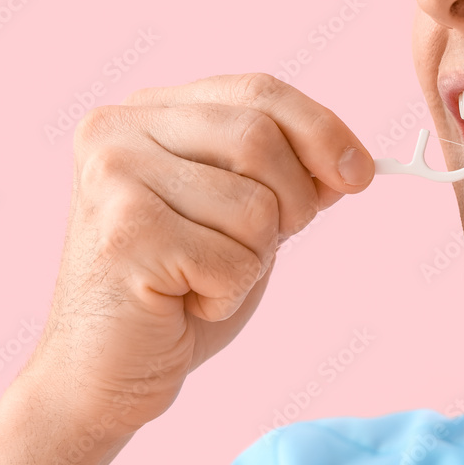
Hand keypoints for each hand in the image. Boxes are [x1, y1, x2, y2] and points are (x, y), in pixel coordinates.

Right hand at [25, 73, 373, 434]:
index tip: (360, 174)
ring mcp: (114, 177)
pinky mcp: (125, 234)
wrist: (103, 373)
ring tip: (204, 279)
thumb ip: (282, 178)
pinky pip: (234, 260)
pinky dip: (228, 295)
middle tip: (262, 247)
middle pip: (259, 138)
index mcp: (149, 111)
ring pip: (255, 206)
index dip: (321, 129)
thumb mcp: (240, 218)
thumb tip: (349, 165)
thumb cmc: (177, 293)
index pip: (258, 90)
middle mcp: (120, 129)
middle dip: (291, 204)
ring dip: (253, 260)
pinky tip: (186, 303)